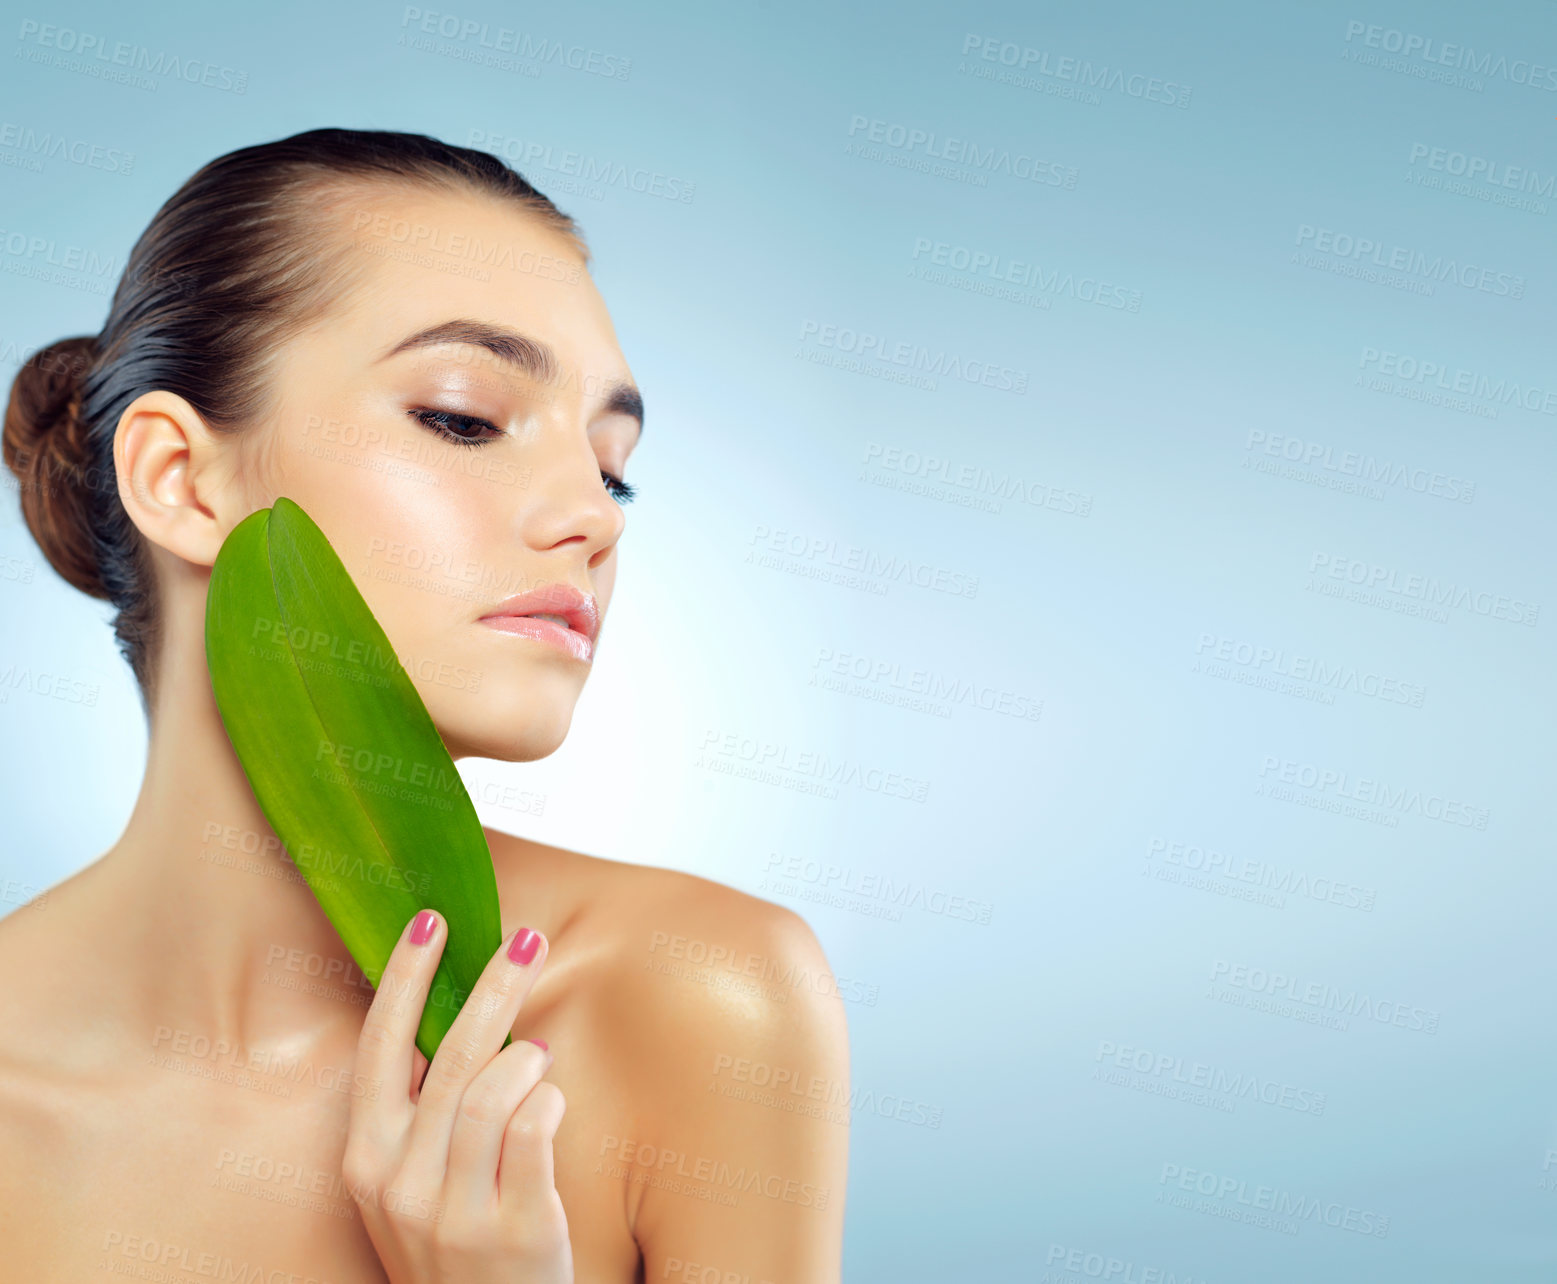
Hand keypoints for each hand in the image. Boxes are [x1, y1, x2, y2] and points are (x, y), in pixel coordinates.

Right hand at [343, 909, 570, 1282]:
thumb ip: (423, 1111)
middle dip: (493, 986)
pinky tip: (549, 1101)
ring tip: (539, 1052)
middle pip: (450, 1057)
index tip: (430, 921)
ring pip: (491, 1092)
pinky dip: (548, 1100)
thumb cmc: (455, 1246)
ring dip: (527, 1057)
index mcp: (365, 1161)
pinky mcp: (515, 1234)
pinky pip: (534, 1131)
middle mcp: (398, 1185)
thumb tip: (459, 1013)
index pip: (379, 1048)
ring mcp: (454, 1214)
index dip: (404, 979)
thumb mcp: (412, 1183)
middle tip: (528, 940)